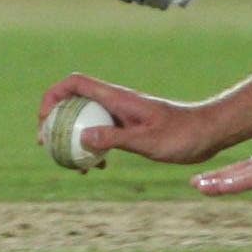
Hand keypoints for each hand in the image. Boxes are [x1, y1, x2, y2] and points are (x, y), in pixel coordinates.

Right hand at [38, 74, 223, 164]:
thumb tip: (81, 138)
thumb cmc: (181, 135)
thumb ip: (114, 138)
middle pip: (74, 102)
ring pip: (86, 120)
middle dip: (56, 121)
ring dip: (73, 137)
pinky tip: (97, 167)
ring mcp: (122, 114)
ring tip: (69, 163)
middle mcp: (116, 102)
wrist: (207, 133)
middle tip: (46, 145)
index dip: (53, 96)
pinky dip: (93, 147)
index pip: (75, 83)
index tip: (44, 120)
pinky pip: (101, 133)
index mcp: (117, 98)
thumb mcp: (146, 141)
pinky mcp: (129, 127)